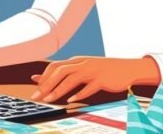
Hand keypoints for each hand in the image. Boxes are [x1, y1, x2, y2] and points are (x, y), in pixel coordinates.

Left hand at [30, 56, 160, 103]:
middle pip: (60, 71)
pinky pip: (89, 87)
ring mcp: (93, 71)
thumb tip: (37, 78)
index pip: (55, 66)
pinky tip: (71, 100)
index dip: (44, 77)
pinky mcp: (102, 80)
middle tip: (37, 97)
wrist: (127, 68)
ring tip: (49, 100)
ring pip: (72, 79)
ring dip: (59, 90)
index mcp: (77, 61)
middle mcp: (83, 64)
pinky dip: (79, 94)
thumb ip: (61, 72)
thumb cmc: (101, 70)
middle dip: (47, 84)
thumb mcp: (81, 68)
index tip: (36, 89)